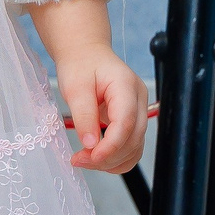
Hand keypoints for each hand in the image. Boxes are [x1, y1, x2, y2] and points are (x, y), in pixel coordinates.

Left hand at [26, 0, 149, 172]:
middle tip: (79, 160)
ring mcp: (139, 111)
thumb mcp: (75, 87)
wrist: (86, 54)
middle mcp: (139, 99)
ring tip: (84, 159)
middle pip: (133, 138)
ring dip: (112, 160)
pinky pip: (131, 147)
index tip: (89, 157)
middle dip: (108, 156)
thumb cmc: (80, 65)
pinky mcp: (133, 121)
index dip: (110, 146)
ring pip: (135, 147)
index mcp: (126, 85)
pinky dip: (116, 158)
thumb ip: (84, 115)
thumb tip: (90, 145)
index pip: (126, 122)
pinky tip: (96, 157)